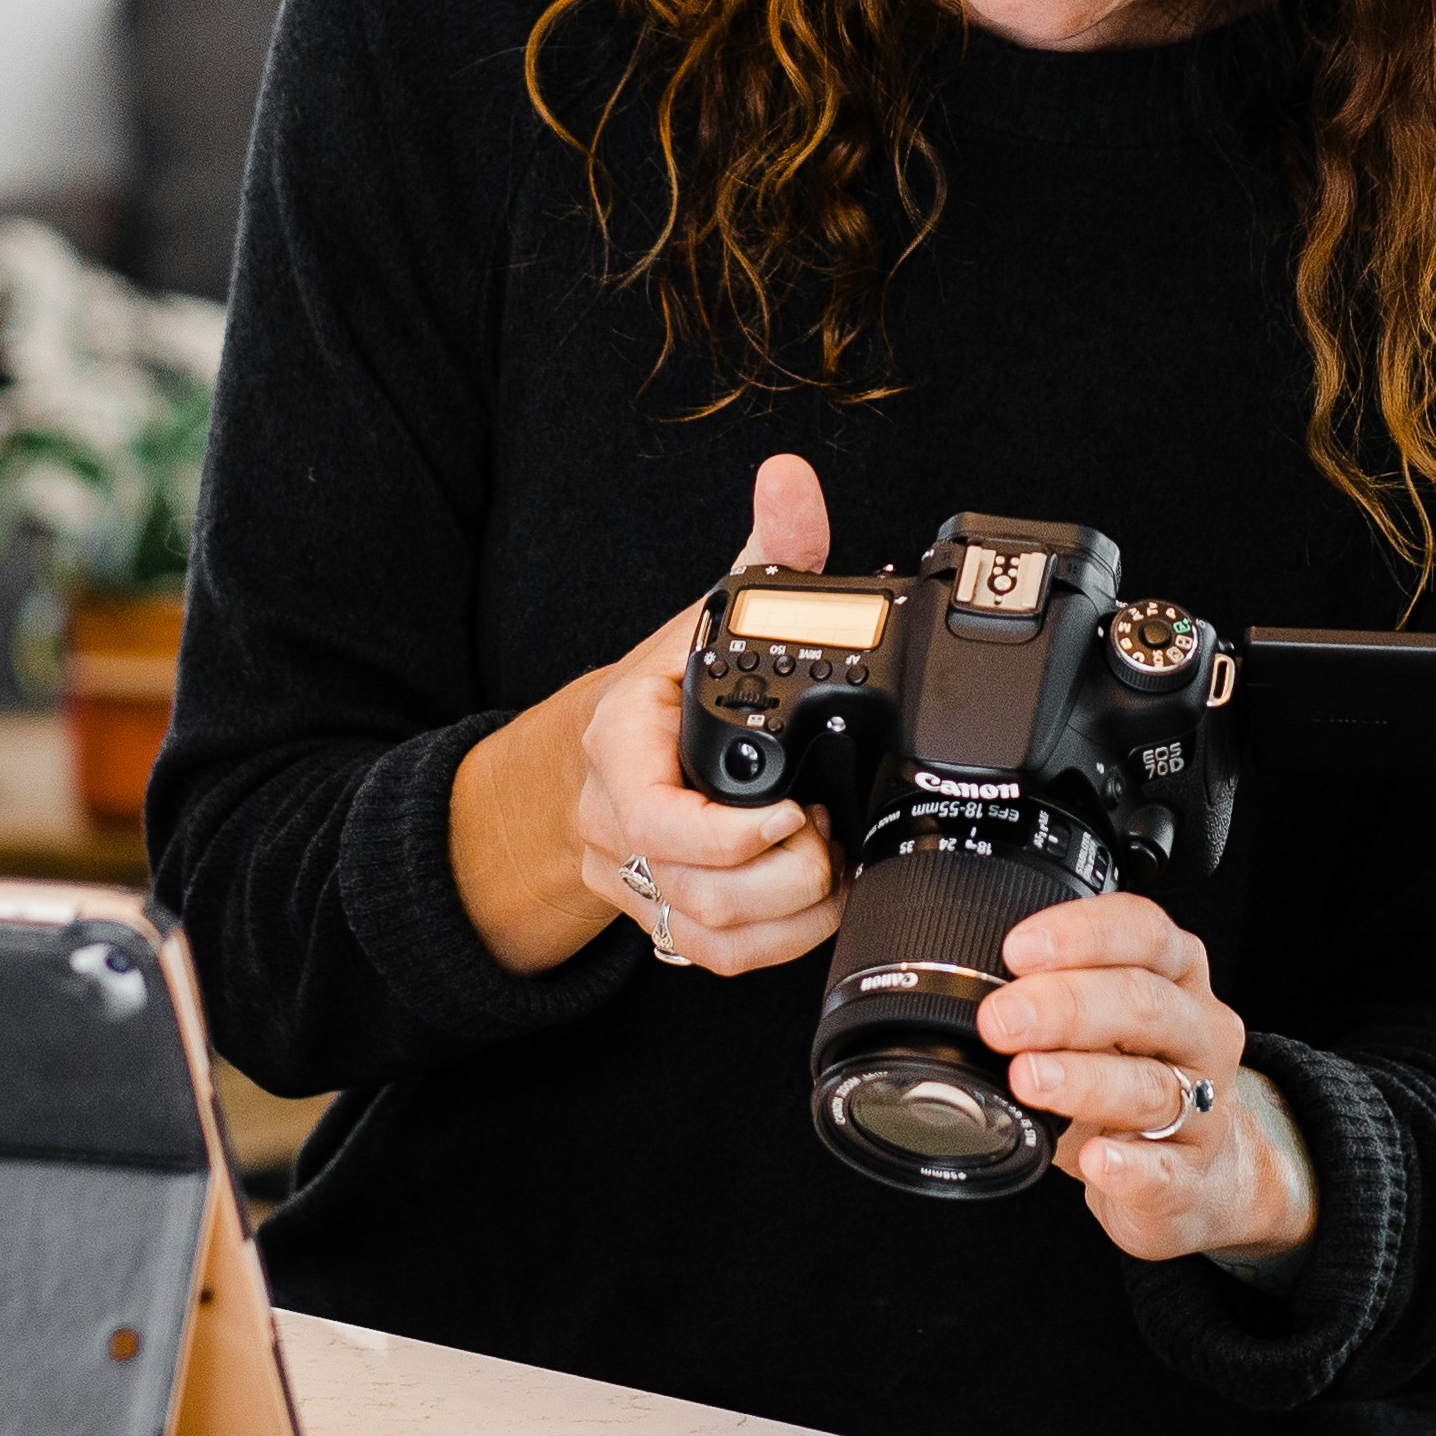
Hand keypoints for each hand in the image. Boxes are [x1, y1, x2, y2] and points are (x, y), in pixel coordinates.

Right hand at [445, 456, 845, 978]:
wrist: (604, 752)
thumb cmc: (662, 689)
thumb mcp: (710, 615)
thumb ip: (765, 553)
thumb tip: (791, 479)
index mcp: (616, 745)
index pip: (657, 814)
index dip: (734, 833)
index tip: (798, 816)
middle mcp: (612, 820)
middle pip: (695, 886)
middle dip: (782, 877)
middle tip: (832, 840)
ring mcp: (630, 878)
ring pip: (707, 930)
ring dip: (787, 911)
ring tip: (832, 867)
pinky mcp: (657, 916)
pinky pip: (712, 956)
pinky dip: (775, 943)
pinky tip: (815, 903)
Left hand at [986, 896, 1316, 1263]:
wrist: (1194, 1177)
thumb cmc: (1130, 1081)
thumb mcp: (1098, 1025)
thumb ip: (1049, 997)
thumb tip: (962, 987)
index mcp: (1176, 977)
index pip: (1144, 932)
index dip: (1082, 935)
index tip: (1017, 951)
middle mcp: (1198, 1033)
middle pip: (1144, 1003)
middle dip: (1066, 1006)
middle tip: (1000, 1021)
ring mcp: (1205, 1108)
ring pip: (1152, 1086)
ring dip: (1084, 1080)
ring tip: (1028, 1078)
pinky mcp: (1191, 1178)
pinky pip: (1165, 1171)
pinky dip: (1130, 1167)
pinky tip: (1097, 1161)